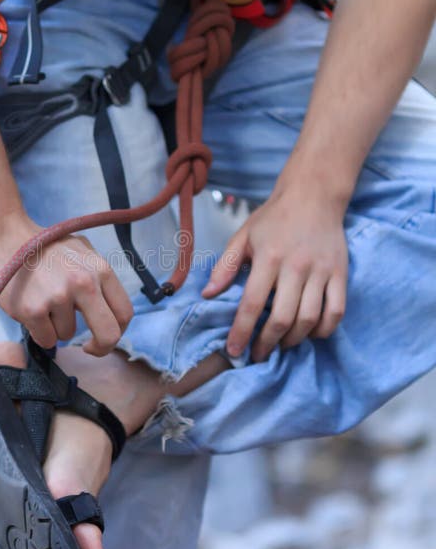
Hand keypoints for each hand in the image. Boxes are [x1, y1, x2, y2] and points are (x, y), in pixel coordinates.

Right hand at [0, 212, 132, 355]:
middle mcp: (84, 283)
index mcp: (100, 269)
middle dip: (100, 348)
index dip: (118, 331)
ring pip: (68, 335)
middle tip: (88, 348)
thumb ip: (97, 276)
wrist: (2, 237)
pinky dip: (38, 331)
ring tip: (41, 301)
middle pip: (108, 334)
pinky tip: (30, 308)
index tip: (104, 335)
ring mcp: (58, 297)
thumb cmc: (41, 247)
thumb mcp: (80, 251)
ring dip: (55, 326)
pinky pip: (46, 339)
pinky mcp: (33, 310)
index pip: (125, 312)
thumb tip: (109, 308)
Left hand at [202, 183, 348, 361]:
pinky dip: (323, 329)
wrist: (314, 194)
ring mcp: (321, 271)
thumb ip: (225, 266)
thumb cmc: (275, 217)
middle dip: (267, 343)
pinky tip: (310, 333)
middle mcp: (296, 266)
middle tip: (258, 354)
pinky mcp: (340, 273)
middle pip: (282, 318)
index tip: (234, 350)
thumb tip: (207, 295)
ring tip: (281, 344)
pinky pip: (336, 311)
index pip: (252, 303)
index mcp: (268, 257)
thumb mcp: (243, 236)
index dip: (242, 331)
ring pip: (310, 319)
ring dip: (294, 340)